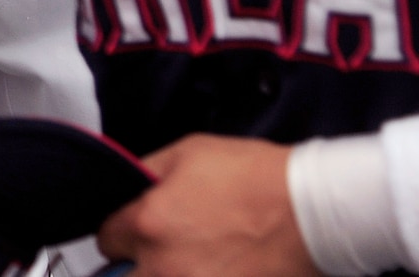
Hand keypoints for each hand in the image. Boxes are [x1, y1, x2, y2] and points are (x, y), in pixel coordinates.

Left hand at [98, 135, 317, 276]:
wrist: (312, 211)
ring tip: (191, 261)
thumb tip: (126, 188)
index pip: (106, 240)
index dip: (119, 232)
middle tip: (161, 252)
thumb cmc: (252, 177)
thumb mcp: (186, 153)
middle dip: (136, 265)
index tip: (132, 231)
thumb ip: (145, 173)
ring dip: (166, 274)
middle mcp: (164, 267)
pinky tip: (217, 270)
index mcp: (148, 224)